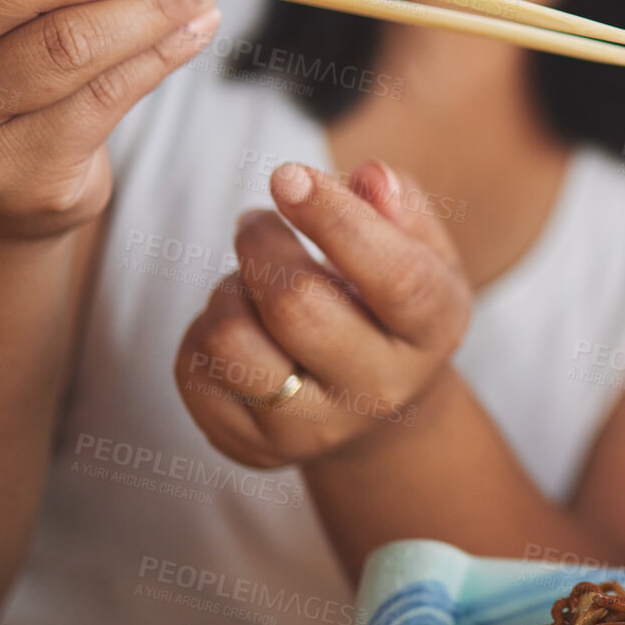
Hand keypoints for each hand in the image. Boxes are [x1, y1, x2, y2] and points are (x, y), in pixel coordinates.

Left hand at [174, 160, 472, 468]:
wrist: (380, 410)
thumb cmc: (395, 307)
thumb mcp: (423, 250)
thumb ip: (400, 204)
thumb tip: (369, 177)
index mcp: (432, 331)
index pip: (394, 278)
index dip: (336, 219)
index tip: (288, 175)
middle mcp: (379, 391)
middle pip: (296, 306)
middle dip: (261, 243)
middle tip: (257, 222)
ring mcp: (315, 430)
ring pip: (230, 340)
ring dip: (228, 289)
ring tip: (251, 281)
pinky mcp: (254, 449)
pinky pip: (192, 371)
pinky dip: (202, 330)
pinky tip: (240, 325)